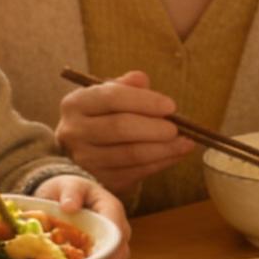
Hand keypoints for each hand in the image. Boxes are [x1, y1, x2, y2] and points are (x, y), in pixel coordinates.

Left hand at [32, 174, 130, 258]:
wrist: (63, 197)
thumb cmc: (69, 190)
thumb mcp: (68, 185)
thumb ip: (71, 192)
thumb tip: (70, 206)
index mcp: (111, 209)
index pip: (118, 228)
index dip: (114, 247)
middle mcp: (116, 230)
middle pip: (121, 252)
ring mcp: (109, 246)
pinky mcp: (99, 258)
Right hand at [55, 69, 195, 193]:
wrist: (85, 150)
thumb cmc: (102, 117)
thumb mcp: (107, 96)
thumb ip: (125, 86)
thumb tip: (141, 79)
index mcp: (75, 104)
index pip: (111, 98)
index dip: (144, 101)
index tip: (171, 106)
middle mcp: (74, 132)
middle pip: (120, 127)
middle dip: (155, 128)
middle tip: (177, 128)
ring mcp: (85, 159)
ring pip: (130, 154)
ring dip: (163, 149)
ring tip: (184, 142)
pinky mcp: (100, 179)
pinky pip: (136, 172)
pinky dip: (160, 163)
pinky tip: (174, 155)